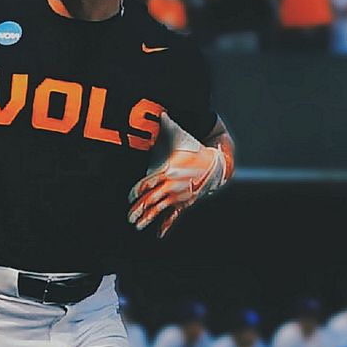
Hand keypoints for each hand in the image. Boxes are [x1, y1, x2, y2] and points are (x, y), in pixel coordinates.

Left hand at [127, 112, 228, 238]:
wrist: (217, 164)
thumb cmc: (195, 149)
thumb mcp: (180, 135)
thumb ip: (166, 125)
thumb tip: (161, 112)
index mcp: (167, 171)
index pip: (148, 182)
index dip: (137, 190)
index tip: (130, 196)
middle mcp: (172, 186)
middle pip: (151, 200)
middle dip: (139, 209)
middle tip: (129, 217)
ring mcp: (178, 196)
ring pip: (160, 210)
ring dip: (148, 218)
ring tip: (137, 226)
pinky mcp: (185, 202)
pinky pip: (174, 216)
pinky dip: (166, 225)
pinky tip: (158, 235)